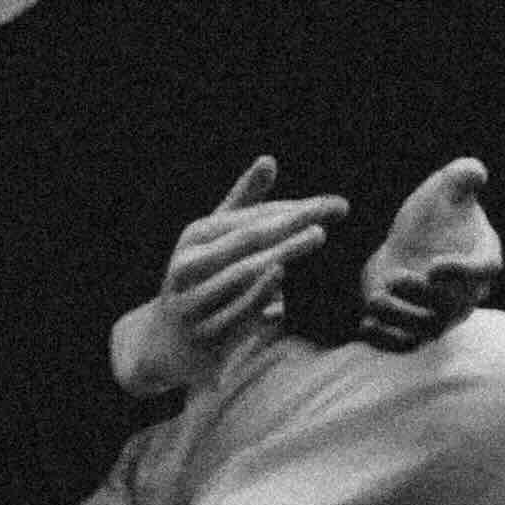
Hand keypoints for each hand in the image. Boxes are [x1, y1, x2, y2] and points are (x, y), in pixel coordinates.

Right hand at [120, 156, 347, 397]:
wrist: (168, 345)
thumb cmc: (203, 279)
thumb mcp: (216, 240)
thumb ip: (244, 203)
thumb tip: (268, 160)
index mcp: (195, 238)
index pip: (250, 217)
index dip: (294, 209)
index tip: (336, 204)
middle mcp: (188, 266)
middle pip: (247, 239)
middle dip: (291, 223)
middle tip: (333, 212)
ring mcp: (194, 300)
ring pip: (240, 273)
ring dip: (282, 252)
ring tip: (317, 235)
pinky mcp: (204, 334)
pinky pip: (234, 310)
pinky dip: (258, 292)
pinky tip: (281, 273)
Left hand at [357, 157, 502, 349]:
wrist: (411, 242)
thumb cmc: (436, 212)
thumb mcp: (447, 188)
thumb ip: (462, 177)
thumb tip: (473, 172)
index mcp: (483, 257)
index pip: (484, 271)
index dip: (463, 273)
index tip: (434, 267)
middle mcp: (467, 293)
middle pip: (453, 305)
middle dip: (422, 297)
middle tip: (395, 278)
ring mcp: (440, 314)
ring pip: (427, 328)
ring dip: (400, 318)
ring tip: (375, 297)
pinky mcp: (412, 328)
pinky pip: (404, 344)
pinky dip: (385, 341)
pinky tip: (364, 324)